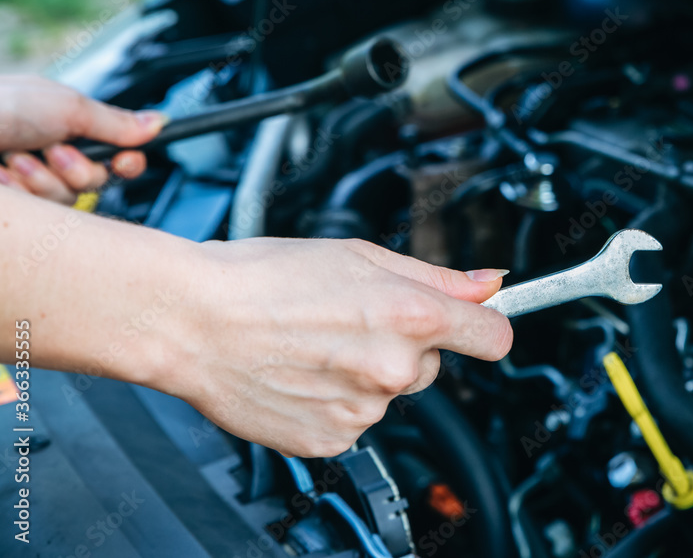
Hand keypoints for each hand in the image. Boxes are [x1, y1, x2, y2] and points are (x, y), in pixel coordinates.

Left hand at [0, 75, 166, 202]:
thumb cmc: (0, 106)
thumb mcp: (68, 106)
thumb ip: (116, 122)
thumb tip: (158, 122)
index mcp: (65, 128)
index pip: (115, 156)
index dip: (126, 162)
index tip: (126, 162)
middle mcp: (50, 156)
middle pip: (95, 184)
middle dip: (77, 169)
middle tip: (54, 151)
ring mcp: (29, 182)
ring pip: (68, 201)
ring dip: (44, 179)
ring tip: (15, 160)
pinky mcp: (19, 207)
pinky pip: (42, 215)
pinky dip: (24, 192)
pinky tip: (4, 177)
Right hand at [160, 238, 512, 457]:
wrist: (193, 321)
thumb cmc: (264, 278)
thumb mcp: (359, 256)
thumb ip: (435, 276)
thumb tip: (487, 286)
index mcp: (410, 315)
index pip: (494, 337)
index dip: (486, 327)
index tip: (477, 324)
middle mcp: (393, 369)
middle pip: (432, 364)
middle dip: (404, 345)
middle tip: (351, 322)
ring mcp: (363, 412)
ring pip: (389, 393)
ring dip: (366, 374)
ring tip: (315, 346)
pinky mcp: (332, 441)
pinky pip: (354, 421)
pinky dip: (336, 402)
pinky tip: (303, 374)